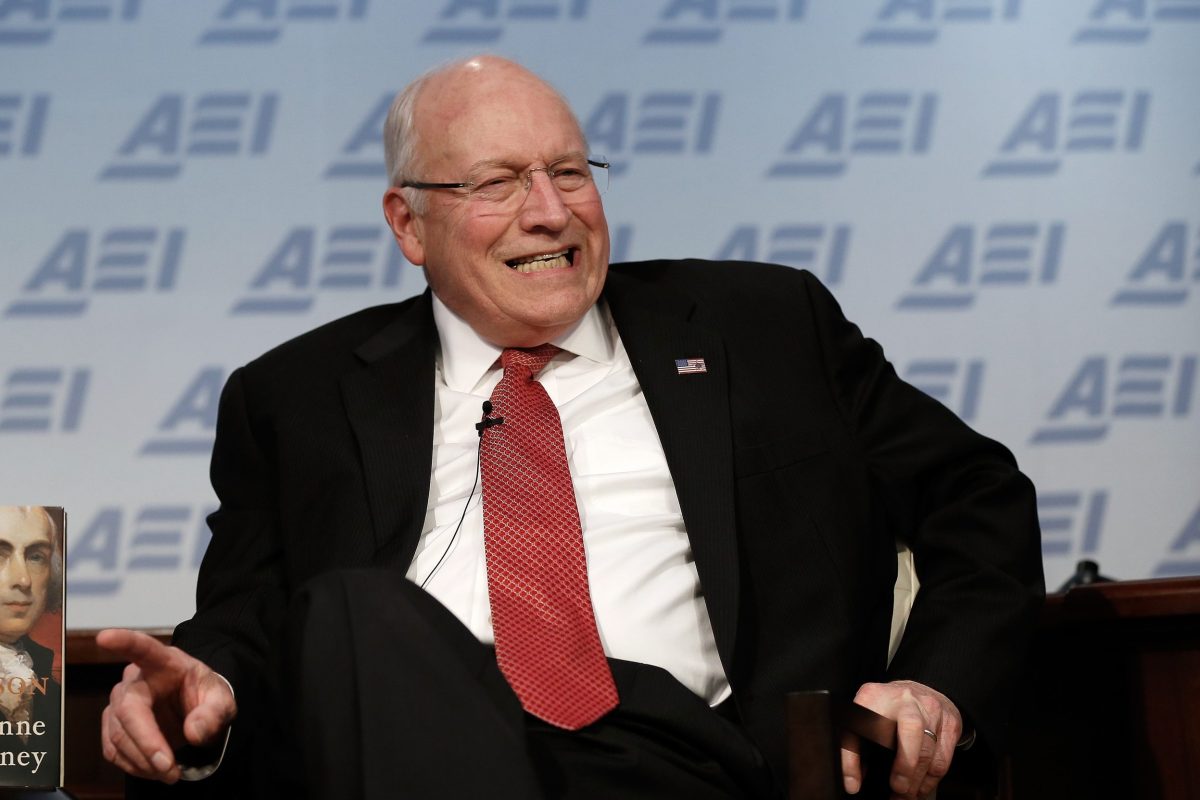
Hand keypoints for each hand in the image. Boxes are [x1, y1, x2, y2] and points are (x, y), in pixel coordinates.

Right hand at [97, 628, 236, 782]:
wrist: (195, 709)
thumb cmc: (205, 697)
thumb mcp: (222, 702)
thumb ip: (213, 714)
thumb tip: (193, 732)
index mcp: (164, 662)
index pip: (143, 648)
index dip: (124, 642)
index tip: (105, 636)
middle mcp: (135, 679)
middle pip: (128, 710)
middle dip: (147, 743)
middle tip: (169, 769)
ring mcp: (119, 702)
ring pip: (118, 735)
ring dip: (142, 761)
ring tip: (169, 773)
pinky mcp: (112, 724)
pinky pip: (113, 749)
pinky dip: (133, 765)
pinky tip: (153, 769)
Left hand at [842, 679, 961, 798]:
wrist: (923, 689)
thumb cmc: (890, 707)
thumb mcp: (869, 713)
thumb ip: (859, 740)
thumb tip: (853, 779)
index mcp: (875, 695)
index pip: (861, 725)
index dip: (853, 758)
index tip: (852, 783)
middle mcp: (905, 699)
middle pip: (910, 729)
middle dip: (904, 765)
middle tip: (897, 787)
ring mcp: (931, 710)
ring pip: (928, 750)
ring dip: (916, 780)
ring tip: (905, 794)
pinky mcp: (949, 723)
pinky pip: (942, 759)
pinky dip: (930, 779)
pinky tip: (920, 786)